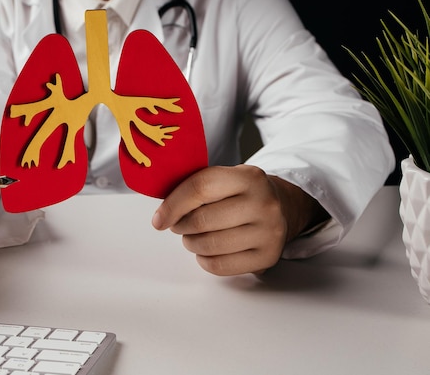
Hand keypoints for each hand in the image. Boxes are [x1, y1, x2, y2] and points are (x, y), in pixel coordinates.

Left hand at [151, 165, 327, 275]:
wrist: (284, 207)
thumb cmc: (242, 194)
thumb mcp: (226, 178)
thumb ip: (196, 187)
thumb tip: (162, 211)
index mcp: (249, 177)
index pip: (200, 188)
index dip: (173, 205)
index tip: (159, 219)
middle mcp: (263, 203)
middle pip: (202, 220)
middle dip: (181, 226)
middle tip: (178, 225)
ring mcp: (269, 231)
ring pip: (210, 245)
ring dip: (191, 243)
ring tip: (192, 237)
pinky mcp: (268, 256)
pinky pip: (221, 266)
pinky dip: (204, 260)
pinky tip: (205, 252)